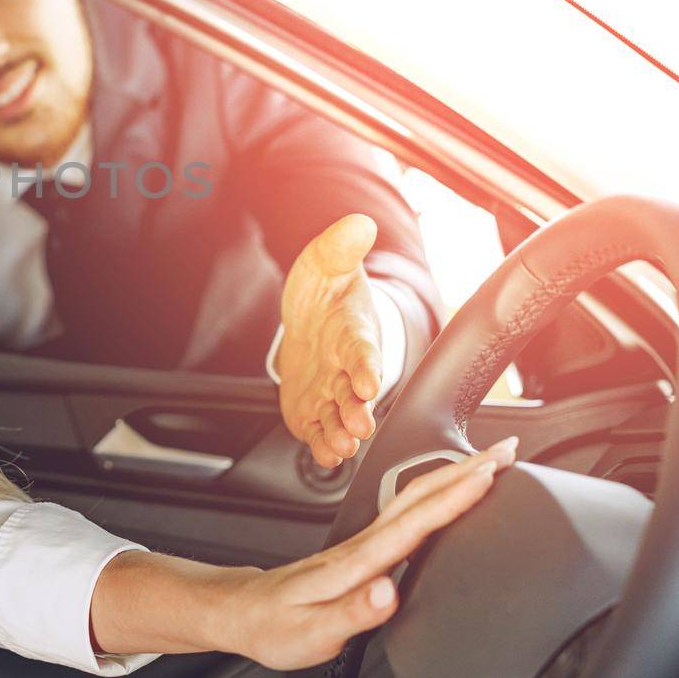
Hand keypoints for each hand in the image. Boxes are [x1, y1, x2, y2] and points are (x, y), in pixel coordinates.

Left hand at [217, 438, 517, 669]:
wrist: (241, 611)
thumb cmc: (273, 624)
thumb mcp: (311, 631)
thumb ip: (352, 612)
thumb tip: (388, 592)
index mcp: (355, 563)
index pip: (413, 523)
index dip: (454, 498)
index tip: (488, 475)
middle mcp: (361, 545)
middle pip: (420, 497)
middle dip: (465, 470)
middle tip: (507, 449)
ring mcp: (361, 544)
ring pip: (414, 499)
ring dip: (454, 477)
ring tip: (489, 462)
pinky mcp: (361, 551)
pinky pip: (406, 514)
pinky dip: (436, 496)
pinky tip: (449, 496)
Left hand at [278, 213, 387, 468]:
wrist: (309, 320)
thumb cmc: (325, 293)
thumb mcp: (325, 263)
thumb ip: (340, 247)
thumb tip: (360, 223)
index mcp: (354, 331)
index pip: (363, 348)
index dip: (366, 364)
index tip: (369, 379)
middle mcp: (347, 366)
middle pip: (355, 391)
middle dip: (357, 408)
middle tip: (359, 424)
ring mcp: (330, 391)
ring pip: (339, 416)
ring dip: (341, 432)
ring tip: (342, 445)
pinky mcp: (313, 409)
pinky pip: (318, 429)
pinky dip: (321, 443)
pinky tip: (324, 454)